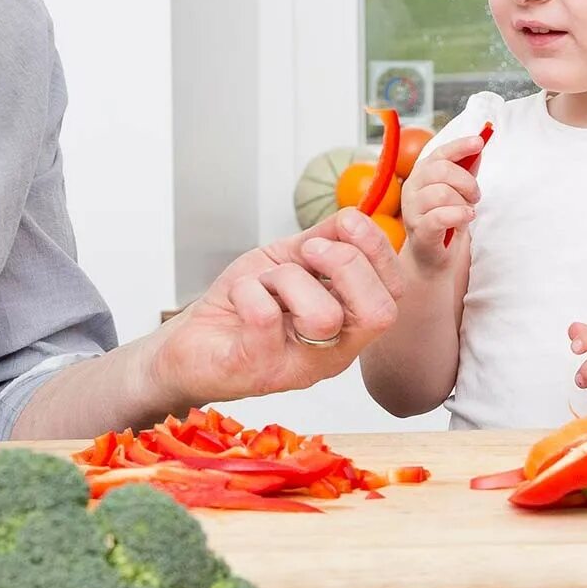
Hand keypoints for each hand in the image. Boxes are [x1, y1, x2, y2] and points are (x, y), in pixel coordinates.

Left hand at [153, 211, 403, 404]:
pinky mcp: (257, 371)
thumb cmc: (242, 306)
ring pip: (324, 316)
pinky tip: (240, 296)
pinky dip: (248, 290)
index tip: (343, 226)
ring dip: (287, 278)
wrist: (191, 343)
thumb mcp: (288, 262)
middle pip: (379, 313)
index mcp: (349, 325)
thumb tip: (355, 217)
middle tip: (307, 253)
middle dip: (345, 263)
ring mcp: (298, 366)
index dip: (376, 248)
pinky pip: (265, 318)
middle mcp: (334, 352)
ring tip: (265, 282)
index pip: (395, 293)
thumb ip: (324, 241)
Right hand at [397, 130, 485, 269]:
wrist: (434, 256)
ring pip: (442, 193)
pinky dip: (459, 215)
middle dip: (466, 181)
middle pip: (441, 170)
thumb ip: (466, 170)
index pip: (440, 153)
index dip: (460, 146)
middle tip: (476, 195)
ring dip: (463, 202)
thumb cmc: (446, 220)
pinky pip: (440, 216)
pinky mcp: (419, 230)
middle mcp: (412, 187)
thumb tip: (478, 148)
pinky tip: (466, 217)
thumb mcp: (458, 192)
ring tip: (467, 211)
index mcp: (421, 173)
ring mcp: (412, 209)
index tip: (479, 141)